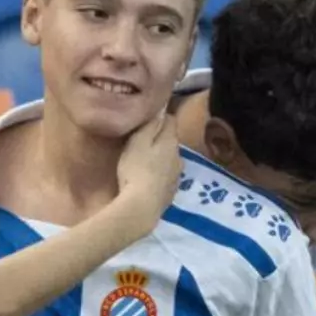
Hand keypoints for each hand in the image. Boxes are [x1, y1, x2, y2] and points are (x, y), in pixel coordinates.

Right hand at [116, 112, 181, 230]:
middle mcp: (179, 156)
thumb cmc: (136, 169)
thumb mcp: (137, 141)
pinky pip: (167, 178)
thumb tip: (161, 109)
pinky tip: (149, 181)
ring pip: (170, 160)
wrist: (142, 206)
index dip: (160, 117)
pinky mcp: (171, 193)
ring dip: (161, 159)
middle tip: (142, 142)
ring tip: (145, 163)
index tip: (148, 119)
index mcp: (171, 140)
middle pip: (171, 141)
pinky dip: (160, 176)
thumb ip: (150, 124)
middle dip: (160, 139)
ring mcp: (177, 176)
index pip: (171, 119)